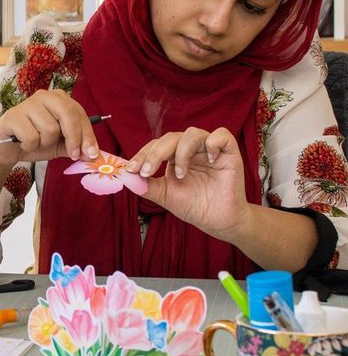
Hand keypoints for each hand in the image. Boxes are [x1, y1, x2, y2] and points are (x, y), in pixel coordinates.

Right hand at [0, 89, 99, 165]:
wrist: (5, 148)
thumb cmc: (34, 142)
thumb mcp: (59, 145)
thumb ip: (76, 147)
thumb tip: (93, 155)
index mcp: (59, 99)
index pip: (79, 114)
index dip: (87, 135)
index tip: (91, 154)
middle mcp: (45, 96)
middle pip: (68, 115)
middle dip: (74, 138)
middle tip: (73, 155)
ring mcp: (28, 104)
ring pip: (50, 129)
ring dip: (44, 143)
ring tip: (35, 142)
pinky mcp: (13, 116)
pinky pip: (32, 137)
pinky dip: (29, 146)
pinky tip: (22, 143)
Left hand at [126, 127, 251, 239]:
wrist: (217, 221)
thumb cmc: (193, 206)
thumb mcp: (165, 196)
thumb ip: (146, 186)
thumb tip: (126, 178)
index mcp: (174, 156)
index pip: (155, 146)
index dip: (142, 155)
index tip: (131, 170)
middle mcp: (190, 149)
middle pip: (170, 137)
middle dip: (155, 153)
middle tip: (147, 172)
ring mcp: (209, 149)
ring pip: (192, 134)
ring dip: (182, 152)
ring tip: (180, 175)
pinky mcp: (229, 152)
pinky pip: (221, 135)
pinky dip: (213, 143)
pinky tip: (210, 161)